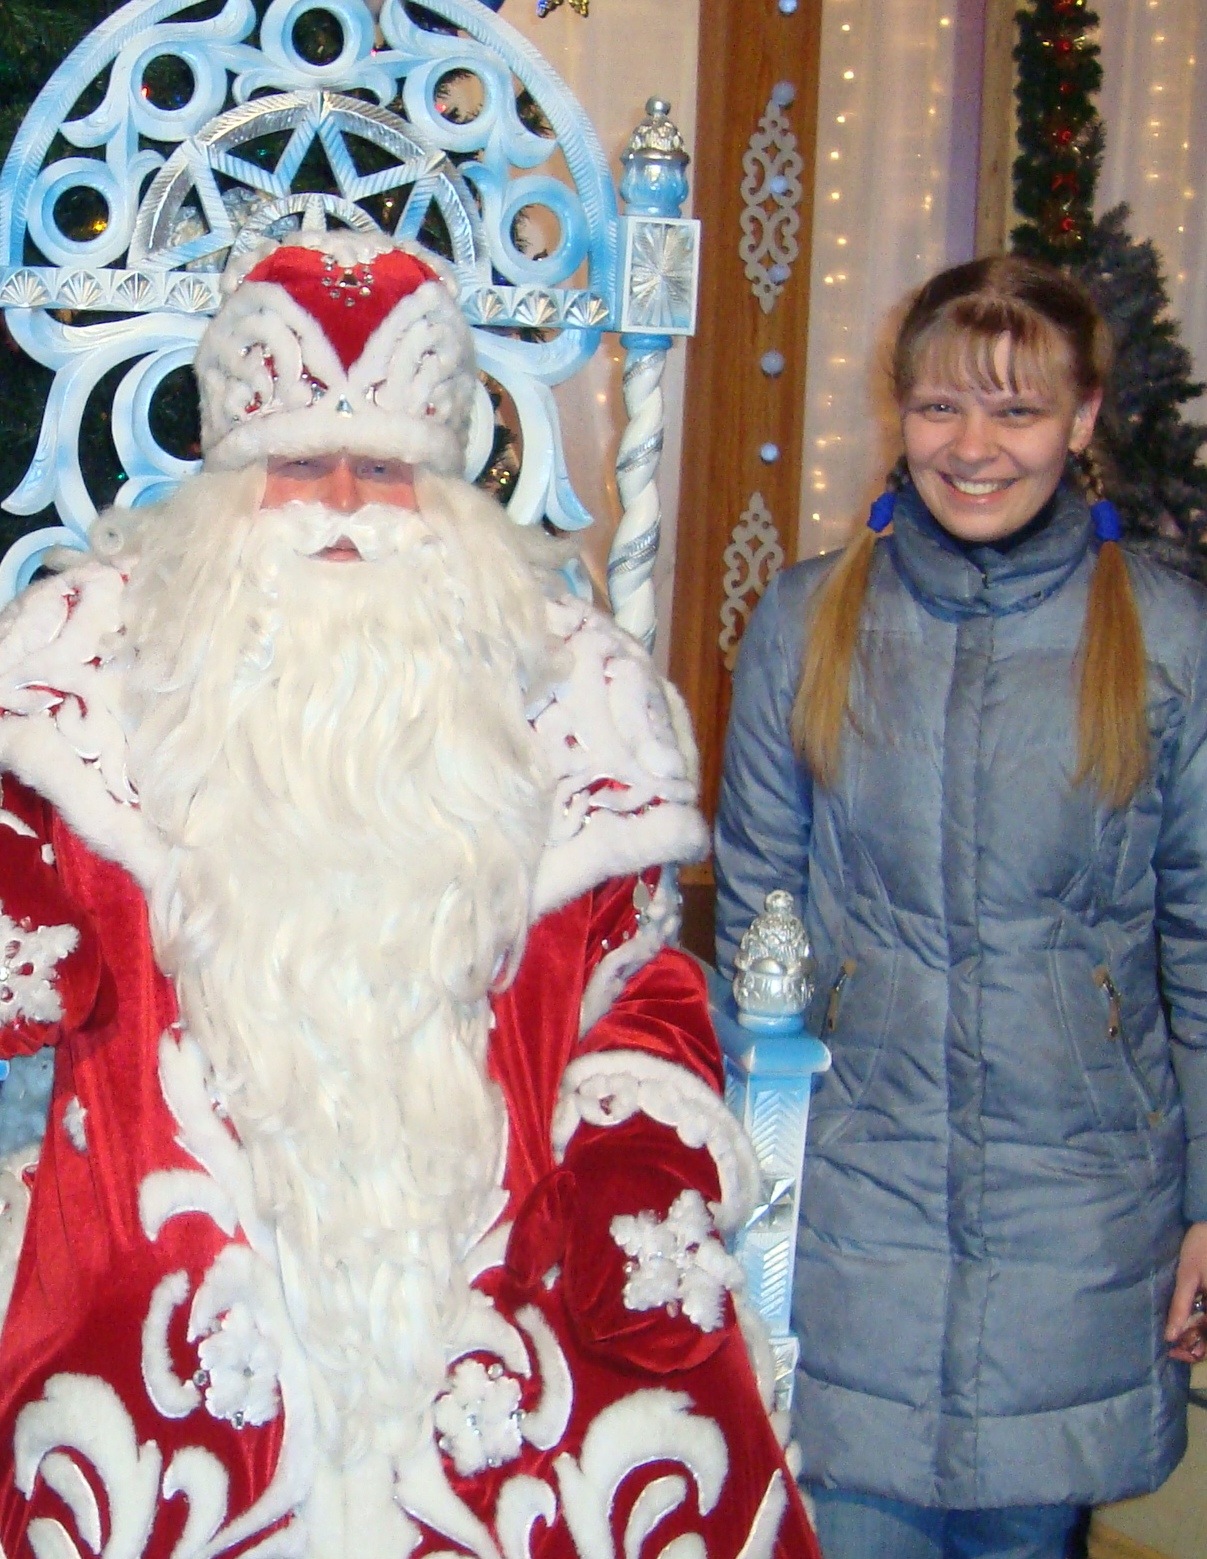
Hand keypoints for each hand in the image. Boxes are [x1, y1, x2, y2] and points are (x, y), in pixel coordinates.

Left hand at [1164, 1221, 1206, 1363]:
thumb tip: (1171, 1336)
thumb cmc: (1201, 1247)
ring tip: (1181, 1337)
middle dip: (1198, 1347)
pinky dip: (1205, 1325)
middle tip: (1175, 1347)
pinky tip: (1191, 1323)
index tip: (1174, 1352)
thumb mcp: (1187, 1276)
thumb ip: (1180, 1306)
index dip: (1195, 1353)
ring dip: (1201, 1337)